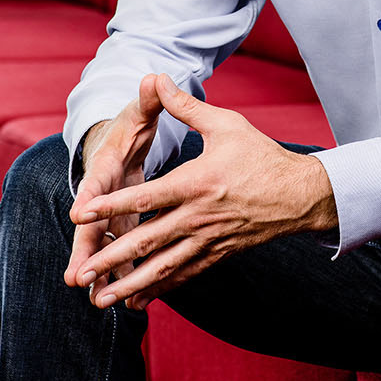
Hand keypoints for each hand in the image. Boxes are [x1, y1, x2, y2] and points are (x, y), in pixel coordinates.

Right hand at [62, 75, 164, 292]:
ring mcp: (110, 215)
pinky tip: (128, 302)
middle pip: (90, 226)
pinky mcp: (122, 227)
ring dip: (102, 272)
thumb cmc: (128, 127)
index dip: (87, 197)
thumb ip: (148, 100)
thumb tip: (152, 77)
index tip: (78, 214)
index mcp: (106, 166)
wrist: (117, 143)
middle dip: (84, 251)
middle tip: (76, 277)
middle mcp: (102, 196)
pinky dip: (123, 274)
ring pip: (104, 246)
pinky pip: (121, 253)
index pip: (94, 181)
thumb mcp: (138, 113)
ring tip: (99, 300)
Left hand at [71, 74, 337, 310]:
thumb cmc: (261, 156)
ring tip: (100, 301)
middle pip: (147, 241)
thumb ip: (186, 106)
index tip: (80, 214)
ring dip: (129, 285)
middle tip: (81, 273)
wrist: (300, 195)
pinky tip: (137, 302)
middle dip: (111, 258)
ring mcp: (207, 240)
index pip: (144, 198)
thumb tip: (158, 78)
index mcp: (195, 183)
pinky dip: (158, 290)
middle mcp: (198, 217)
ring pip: (162, 268)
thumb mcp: (225, 124)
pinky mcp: (216, 254)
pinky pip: (182, 275)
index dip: (109, 206)